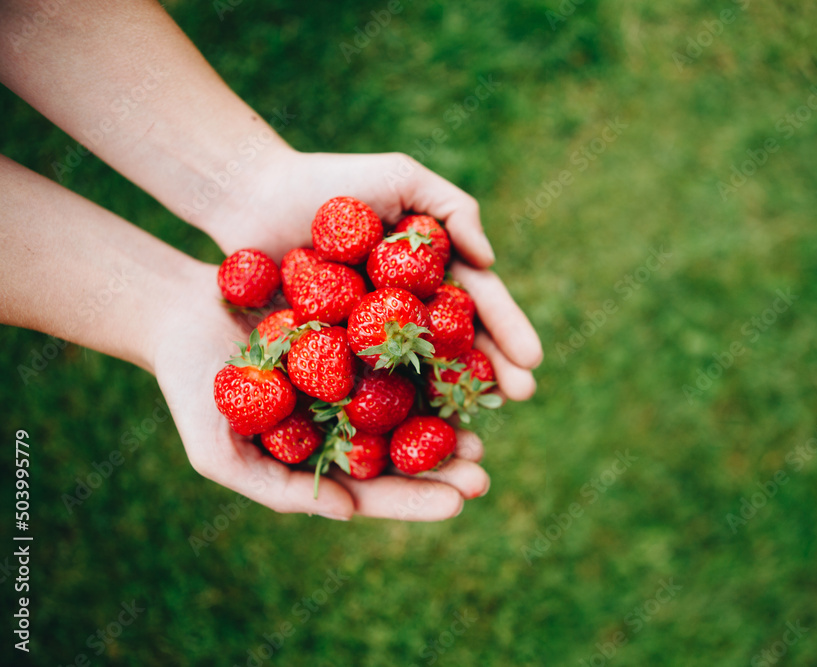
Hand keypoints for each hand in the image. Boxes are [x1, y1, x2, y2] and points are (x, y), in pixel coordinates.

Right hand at [152, 262, 492, 520]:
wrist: (180, 311)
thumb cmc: (192, 387)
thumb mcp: (220, 452)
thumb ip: (280, 490)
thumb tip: (349, 514)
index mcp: (323, 455)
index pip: (376, 488)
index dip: (416, 498)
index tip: (457, 504)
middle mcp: (348, 417)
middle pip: (405, 448)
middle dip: (444, 464)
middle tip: (482, 472)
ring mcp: (357, 372)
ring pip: (414, 398)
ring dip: (448, 414)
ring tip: (482, 425)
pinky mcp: (360, 325)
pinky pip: (403, 341)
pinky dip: (434, 353)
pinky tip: (465, 357)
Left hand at [207, 148, 542, 400]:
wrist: (253, 197)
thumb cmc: (331, 182)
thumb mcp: (402, 177)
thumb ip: (454, 208)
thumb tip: (489, 261)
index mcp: (432, 275)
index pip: (479, 305)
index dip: (508, 331)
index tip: (532, 359)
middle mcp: (407, 311)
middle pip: (457, 346)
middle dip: (492, 372)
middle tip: (520, 396)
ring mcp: (369, 337)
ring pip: (417, 375)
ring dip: (449, 403)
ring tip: (475, 427)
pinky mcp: (328, 356)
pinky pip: (361, 386)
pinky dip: (387, 411)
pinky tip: (409, 434)